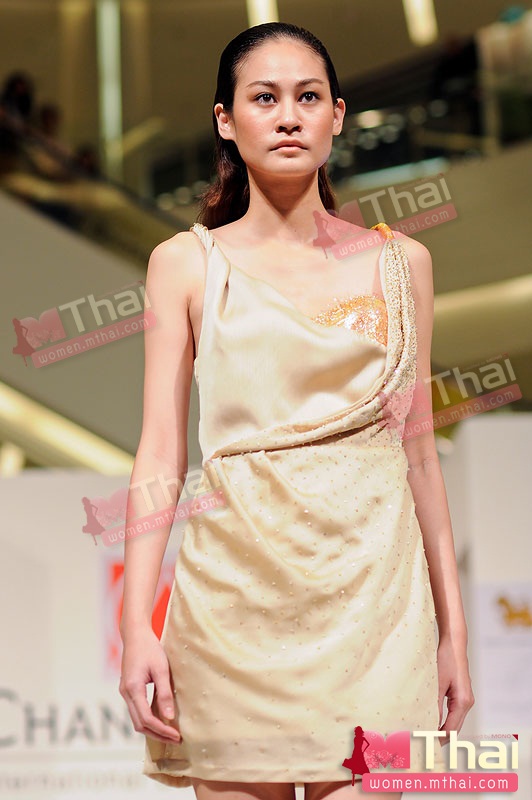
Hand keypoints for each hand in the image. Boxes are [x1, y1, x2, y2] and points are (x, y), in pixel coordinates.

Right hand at [119, 627, 181, 744]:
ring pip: (137, 719)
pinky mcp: (128, 689)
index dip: (162, 730)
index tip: (176, 735)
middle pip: (139, 724)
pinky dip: (148, 719)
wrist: (135, 634)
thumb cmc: (149, 648)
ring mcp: (125, 692)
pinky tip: (162, 719)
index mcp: (133, 688)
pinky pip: (137, 710)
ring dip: (153, 728)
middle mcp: (126, 693)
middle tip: (176, 739)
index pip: (147, 719)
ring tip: (170, 733)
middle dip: (157, 734)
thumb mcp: (161, 669)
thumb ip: (164, 694)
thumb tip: (169, 717)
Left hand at [436, 635, 474, 744]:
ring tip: (425, 736)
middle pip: (454, 729)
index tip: (425, 745)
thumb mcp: (437, 682)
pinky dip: (444, 720)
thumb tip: (429, 724)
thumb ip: (435, 704)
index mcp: (463, 702)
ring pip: (454, 722)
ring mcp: (465, 699)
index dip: (438, 739)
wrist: (454, 643)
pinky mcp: (461, 695)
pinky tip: (432, 721)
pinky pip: (453, 713)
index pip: (451, 729)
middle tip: (423, 745)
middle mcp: (467, 703)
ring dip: (442, 730)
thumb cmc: (446, 659)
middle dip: (440, 737)